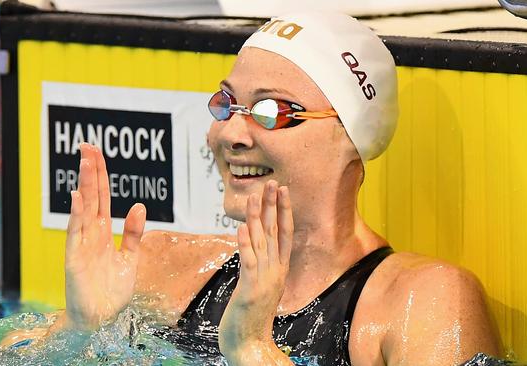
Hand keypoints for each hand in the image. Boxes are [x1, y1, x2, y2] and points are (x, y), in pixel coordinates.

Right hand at [64, 143, 145, 329]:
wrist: (101, 318)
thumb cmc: (112, 290)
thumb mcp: (130, 258)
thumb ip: (133, 233)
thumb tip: (138, 205)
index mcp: (104, 232)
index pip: (102, 197)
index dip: (100, 175)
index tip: (97, 152)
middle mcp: (91, 233)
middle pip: (91, 196)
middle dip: (90, 171)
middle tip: (87, 146)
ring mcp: (81, 244)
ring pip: (83, 208)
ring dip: (84, 185)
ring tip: (84, 162)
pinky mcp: (75, 258)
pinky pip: (76, 233)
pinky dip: (76, 215)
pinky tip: (77, 197)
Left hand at [218, 180, 293, 363]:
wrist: (250, 344)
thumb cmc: (251, 316)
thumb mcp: (261, 286)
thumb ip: (261, 266)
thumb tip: (256, 245)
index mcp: (279, 270)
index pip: (285, 234)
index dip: (285, 211)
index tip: (284, 190)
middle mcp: (275, 272)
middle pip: (276, 232)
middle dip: (274, 206)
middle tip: (273, 183)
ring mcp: (264, 280)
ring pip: (262, 242)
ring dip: (258, 217)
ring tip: (255, 196)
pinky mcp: (250, 289)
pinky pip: (248, 261)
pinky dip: (245, 243)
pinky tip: (241, 226)